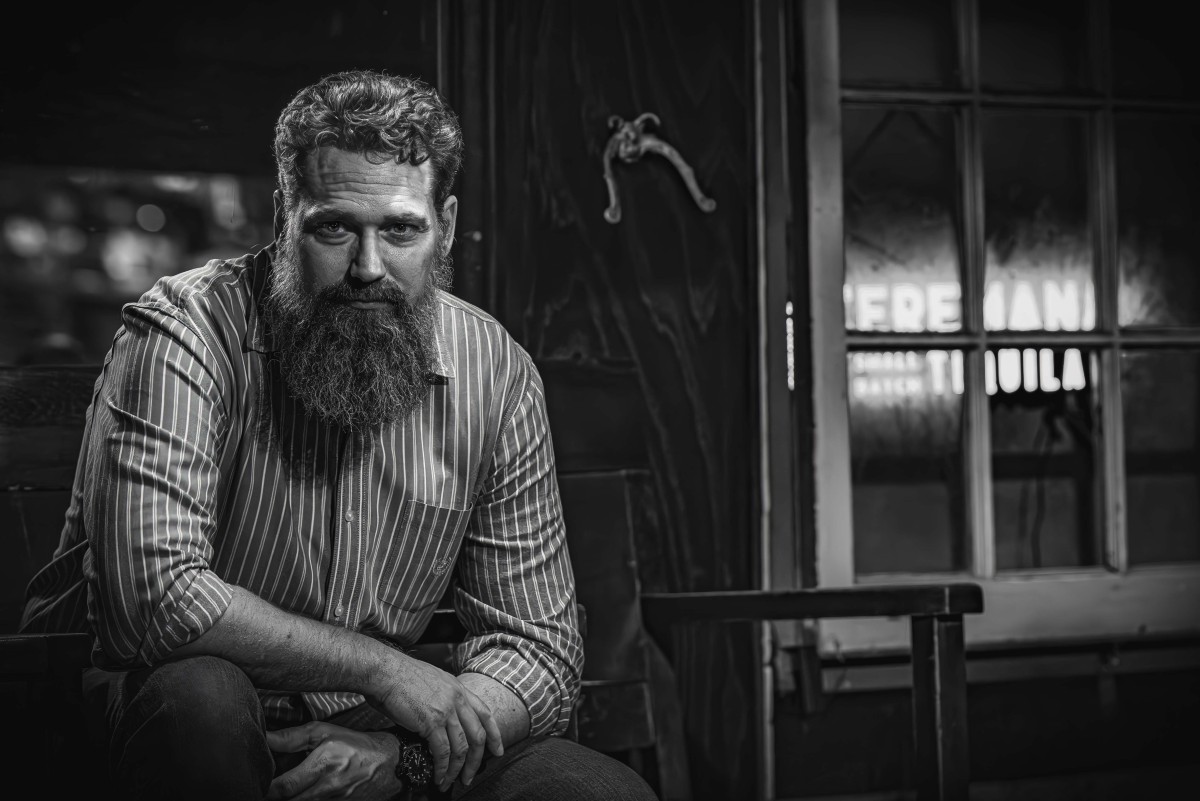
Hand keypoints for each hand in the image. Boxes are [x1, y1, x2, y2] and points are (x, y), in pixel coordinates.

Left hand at [266, 723, 400, 799]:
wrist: (391, 763)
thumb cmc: (356, 744)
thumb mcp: (325, 732)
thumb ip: (292, 737)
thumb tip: (265, 738)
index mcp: (323, 765)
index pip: (283, 787)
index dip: (265, 789)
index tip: (255, 782)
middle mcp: (328, 788)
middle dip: (271, 797)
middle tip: (262, 788)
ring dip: (288, 799)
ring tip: (282, 791)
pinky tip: (300, 794)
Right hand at [370, 653, 503, 790]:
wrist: (385, 671)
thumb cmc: (400, 676)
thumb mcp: (433, 681)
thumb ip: (443, 697)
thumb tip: (442, 718)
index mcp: (458, 688)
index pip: (485, 713)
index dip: (494, 734)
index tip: (497, 750)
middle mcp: (457, 699)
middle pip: (477, 735)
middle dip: (476, 760)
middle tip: (470, 776)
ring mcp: (446, 711)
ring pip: (462, 747)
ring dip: (457, 769)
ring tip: (450, 782)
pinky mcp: (431, 722)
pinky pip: (443, 752)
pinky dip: (442, 768)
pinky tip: (438, 776)